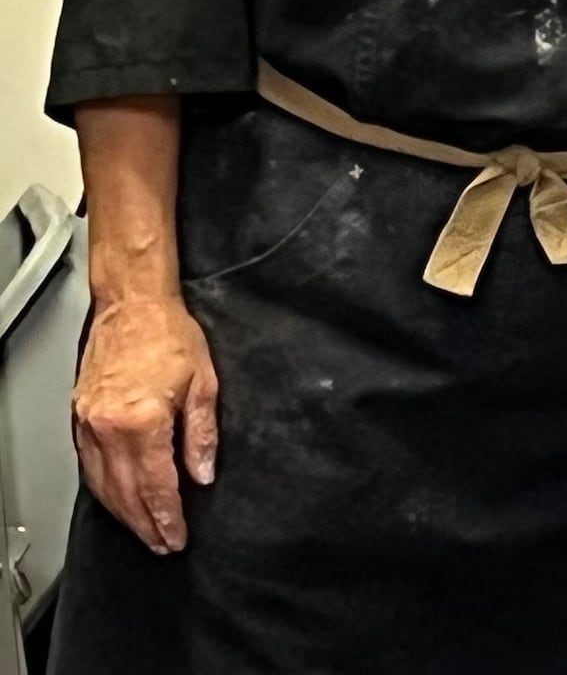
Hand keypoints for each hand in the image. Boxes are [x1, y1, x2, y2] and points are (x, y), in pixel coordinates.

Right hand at [72, 295, 218, 553]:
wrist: (133, 304)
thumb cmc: (169, 333)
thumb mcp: (203, 381)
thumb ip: (201, 433)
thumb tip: (202, 474)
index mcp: (142, 422)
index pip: (156, 485)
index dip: (167, 516)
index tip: (177, 537)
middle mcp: (109, 429)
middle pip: (126, 494)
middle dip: (145, 525)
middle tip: (161, 545)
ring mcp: (89, 425)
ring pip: (103, 486)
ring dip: (123, 514)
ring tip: (143, 531)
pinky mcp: (80, 419)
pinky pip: (89, 468)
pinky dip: (104, 491)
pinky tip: (117, 499)